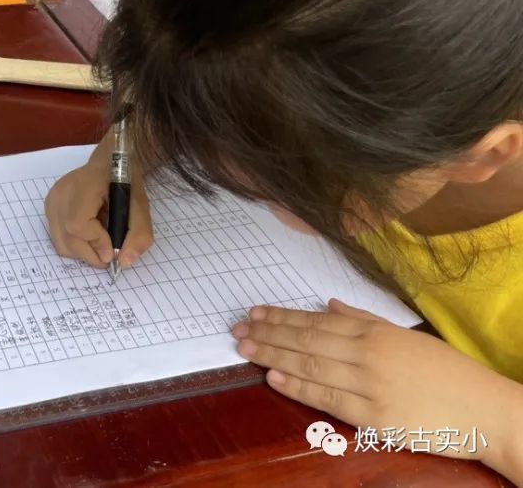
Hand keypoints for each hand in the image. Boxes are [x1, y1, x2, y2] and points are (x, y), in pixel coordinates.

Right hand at [44, 152, 151, 268]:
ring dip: (83, 252)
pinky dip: (76, 244)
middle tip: (110, 256)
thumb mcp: (140, 204)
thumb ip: (138, 233)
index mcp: (84, 186)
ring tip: (100, 242)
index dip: (96, 242)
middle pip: (67, 238)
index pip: (78, 224)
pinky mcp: (50, 208)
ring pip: (61, 243)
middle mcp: (61, 194)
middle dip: (92, 254)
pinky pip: (59, 238)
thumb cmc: (124, 180)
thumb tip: (124, 262)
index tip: (113, 251)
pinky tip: (90, 234)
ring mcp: (52, 202)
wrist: (109, 161)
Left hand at [232, 299, 522, 477]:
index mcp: (376, 332)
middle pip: (307, 341)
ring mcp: (370, 386)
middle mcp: (369, 355)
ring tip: (246, 349)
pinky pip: (327, 399)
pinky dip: (297, 387)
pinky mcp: (374, 418)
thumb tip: (328, 306)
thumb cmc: (447, 372)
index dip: (282, 317)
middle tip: (237, 330)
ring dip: (273, 356)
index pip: (316, 322)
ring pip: (310, 367)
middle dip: (268, 334)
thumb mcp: (406, 336)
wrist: (486, 410)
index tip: (255, 313)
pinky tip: (273, 377)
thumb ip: (365, 320)